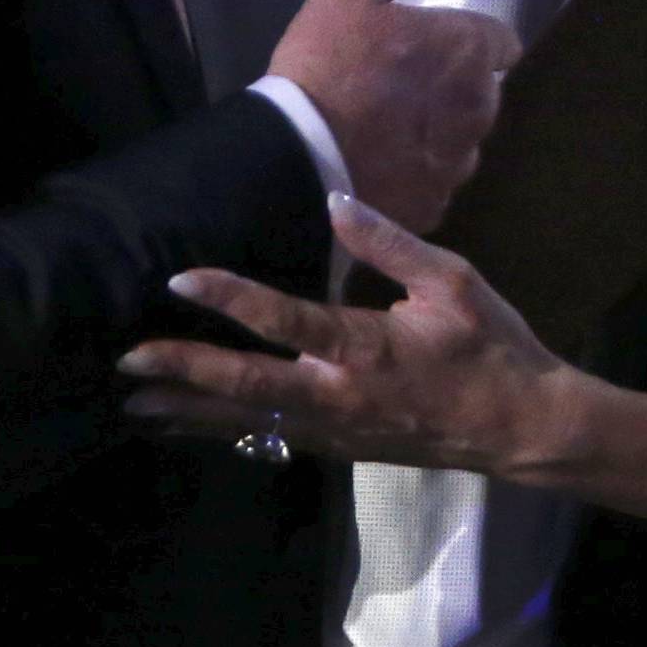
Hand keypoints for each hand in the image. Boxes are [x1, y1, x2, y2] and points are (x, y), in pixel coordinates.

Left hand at [118, 194, 574, 473]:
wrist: (520, 425)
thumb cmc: (489, 344)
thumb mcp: (451, 280)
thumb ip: (389, 242)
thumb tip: (336, 198)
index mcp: (366, 348)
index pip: (284, 321)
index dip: (230, 299)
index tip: (179, 279)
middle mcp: (339, 397)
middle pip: (246, 387)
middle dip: (182, 372)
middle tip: (125, 362)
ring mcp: (335, 430)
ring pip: (248, 422)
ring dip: (188, 412)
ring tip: (132, 405)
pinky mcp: (338, 447)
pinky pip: (269, 436)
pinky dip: (223, 430)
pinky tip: (191, 425)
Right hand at [270, 0, 515, 232]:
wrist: (300, 160)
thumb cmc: (329, 67)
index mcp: (468, 50)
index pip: (500, 40)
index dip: (472, 39)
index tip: (442, 43)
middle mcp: (479, 107)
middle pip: (483, 93)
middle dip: (456, 87)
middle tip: (407, 85)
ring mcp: (459, 162)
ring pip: (462, 141)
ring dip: (439, 133)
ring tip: (391, 131)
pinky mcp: (435, 205)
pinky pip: (434, 182)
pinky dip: (416, 174)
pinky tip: (380, 168)